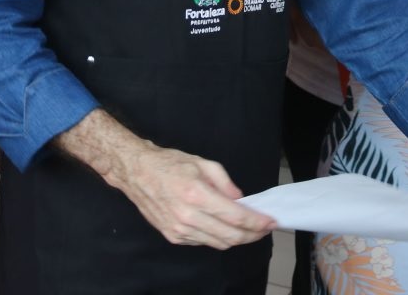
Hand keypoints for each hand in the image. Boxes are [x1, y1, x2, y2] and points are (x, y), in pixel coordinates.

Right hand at [115, 144, 275, 248]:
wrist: (136, 172)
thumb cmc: (168, 164)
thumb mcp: (202, 163)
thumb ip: (225, 183)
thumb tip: (240, 200)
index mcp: (196, 194)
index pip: (236, 217)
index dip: (257, 222)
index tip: (270, 221)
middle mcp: (187, 216)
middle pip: (230, 236)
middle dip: (252, 235)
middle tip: (263, 228)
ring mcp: (179, 230)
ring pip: (218, 243)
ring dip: (236, 239)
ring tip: (247, 229)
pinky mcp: (173, 237)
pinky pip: (203, 242)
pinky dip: (217, 237)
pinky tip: (222, 226)